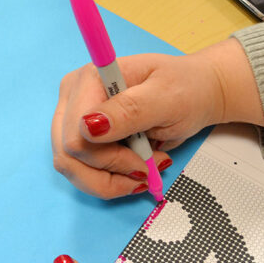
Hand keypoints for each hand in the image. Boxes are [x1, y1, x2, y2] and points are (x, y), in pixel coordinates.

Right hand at [52, 39, 263, 198]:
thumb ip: (130, 110)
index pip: (76, 135)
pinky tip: (133, 173)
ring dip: (109, 181)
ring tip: (143, 173)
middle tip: (147, 169)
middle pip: (68, 155)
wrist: (194, 93)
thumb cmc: (184, 89)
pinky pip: (81, 173)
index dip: (108, 157)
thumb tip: (89, 127)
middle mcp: (73, 99)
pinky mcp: (81, 139)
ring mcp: (73, 120)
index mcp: (89, 80)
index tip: (144, 160)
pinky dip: (108, 182)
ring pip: (71, 169)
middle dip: (109, 172)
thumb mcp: (167, 98)